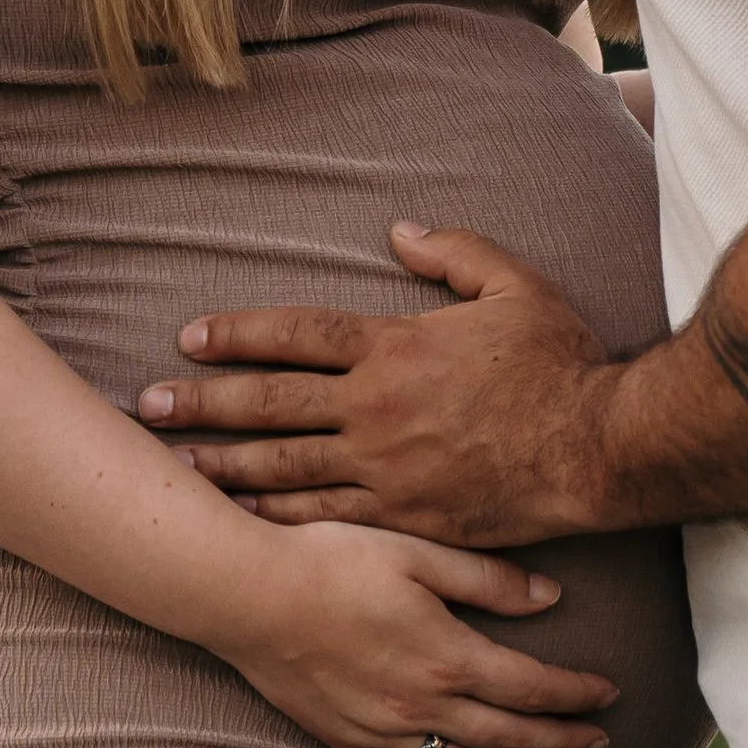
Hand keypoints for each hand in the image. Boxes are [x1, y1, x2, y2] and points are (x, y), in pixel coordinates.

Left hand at [135, 223, 621, 546]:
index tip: (191, 337)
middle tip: (149, 402)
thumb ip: (453, 252)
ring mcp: (386, 469)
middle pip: (272, 403)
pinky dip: (277, 516)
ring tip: (174, 462)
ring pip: (285, 466)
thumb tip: (398, 229)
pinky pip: (326, 518)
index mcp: (396, 347)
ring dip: (225, 461)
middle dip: (204, 400)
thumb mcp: (514, 285)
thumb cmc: (560, 363)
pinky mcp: (405, 517)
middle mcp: (377, 409)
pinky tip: (241, 515)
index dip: (239, 333)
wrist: (597, 449)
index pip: (297, 334)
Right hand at [210, 519, 616, 747]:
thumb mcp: (417, 551)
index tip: (611, 696)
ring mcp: (382, 731)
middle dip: (562, 743)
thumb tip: (551, 596)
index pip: (532, 688)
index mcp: (447, 656)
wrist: (247, 594)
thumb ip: (487, 579)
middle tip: (600, 745)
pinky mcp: (346, 741)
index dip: (577, 696)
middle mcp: (421, 705)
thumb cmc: (333, 560)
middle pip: (509, 738)